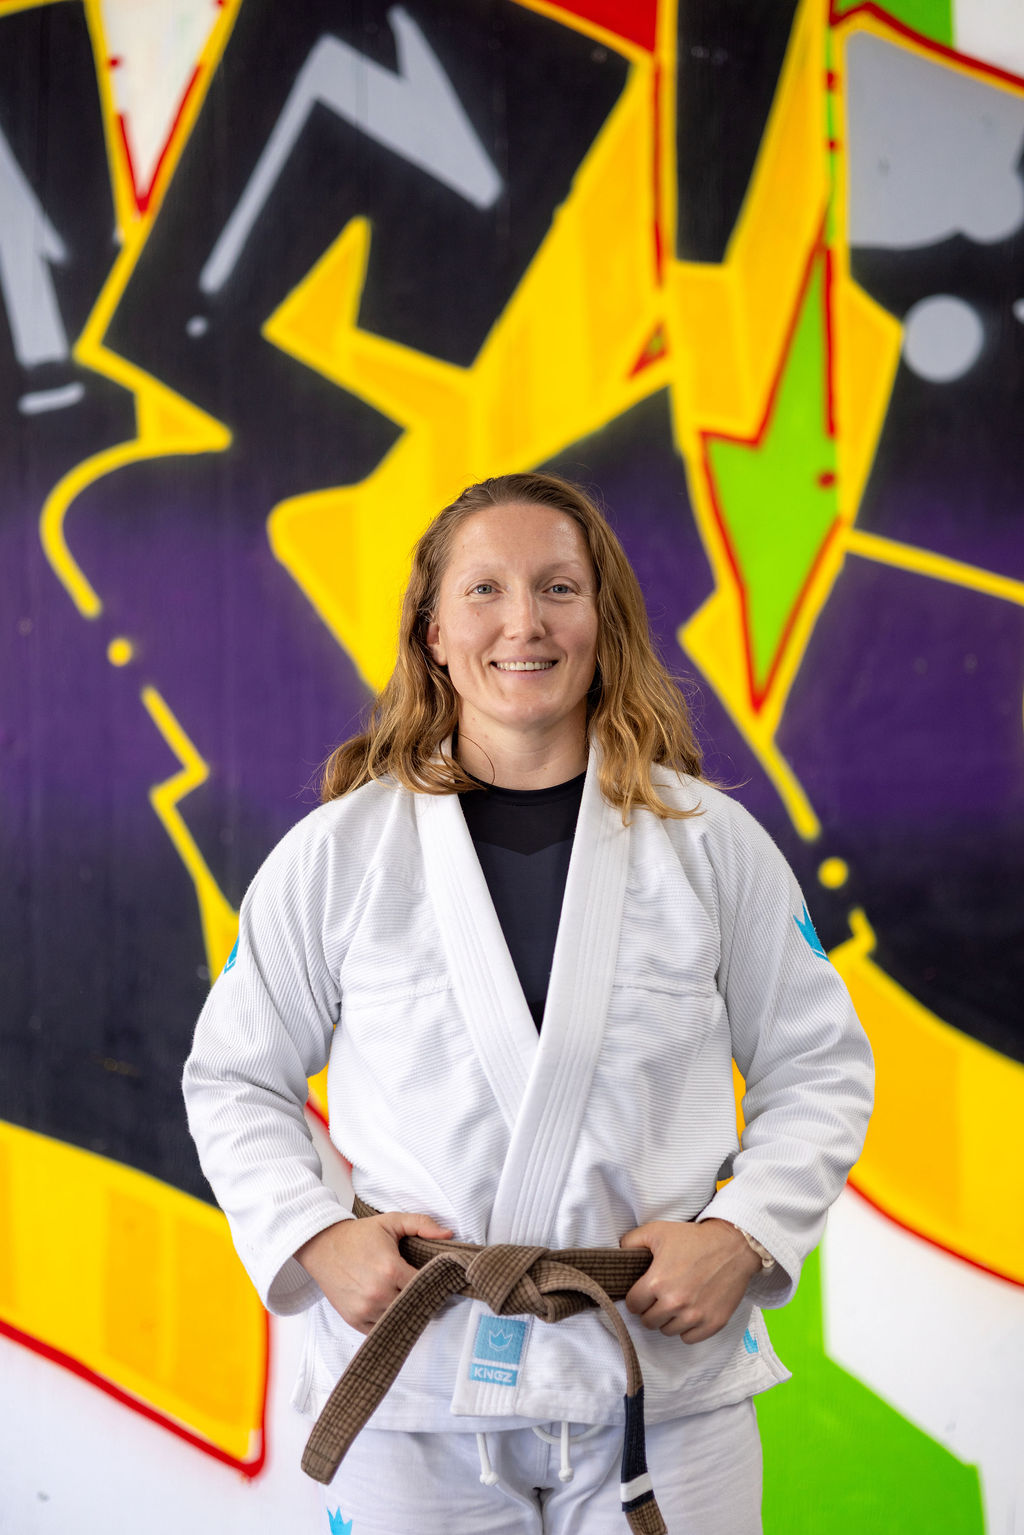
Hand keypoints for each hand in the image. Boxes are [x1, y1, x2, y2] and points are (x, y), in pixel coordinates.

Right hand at [295, 1211, 452, 1333]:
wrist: (323, 1246)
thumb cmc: (359, 1235)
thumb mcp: (391, 1221)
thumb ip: (422, 1224)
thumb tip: (448, 1234)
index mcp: (391, 1269)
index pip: (425, 1286)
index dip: (434, 1284)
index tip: (437, 1281)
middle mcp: (378, 1293)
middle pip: (414, 1306)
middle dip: (422, 1300)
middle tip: (427, 1292)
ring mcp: (365, 1309)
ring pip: (398, 1320)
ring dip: (405, 1312)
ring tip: (409, 1301)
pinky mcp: (354, 1319)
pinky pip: (379, 1330)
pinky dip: (387, 1321)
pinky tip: (391, 1309)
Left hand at [620, 1219, 761, 1343]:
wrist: (733, 1246)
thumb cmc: (694, 1238)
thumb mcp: (658, 1231)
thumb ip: (631, 1241)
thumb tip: (618, 1253)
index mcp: (657, 1282)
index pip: (633, 1306)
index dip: (636, 1298)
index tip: (643, 1293)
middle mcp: (675, 1303)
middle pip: (648, 1322)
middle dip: (651, 1310)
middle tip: (660, 1297)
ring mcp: (695, 1316)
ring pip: (668, 1332)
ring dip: (668, 1320)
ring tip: (676, 1302)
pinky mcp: (713, 1323)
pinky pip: (689, 1339)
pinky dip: (687, 1329)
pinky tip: (690, 1312)